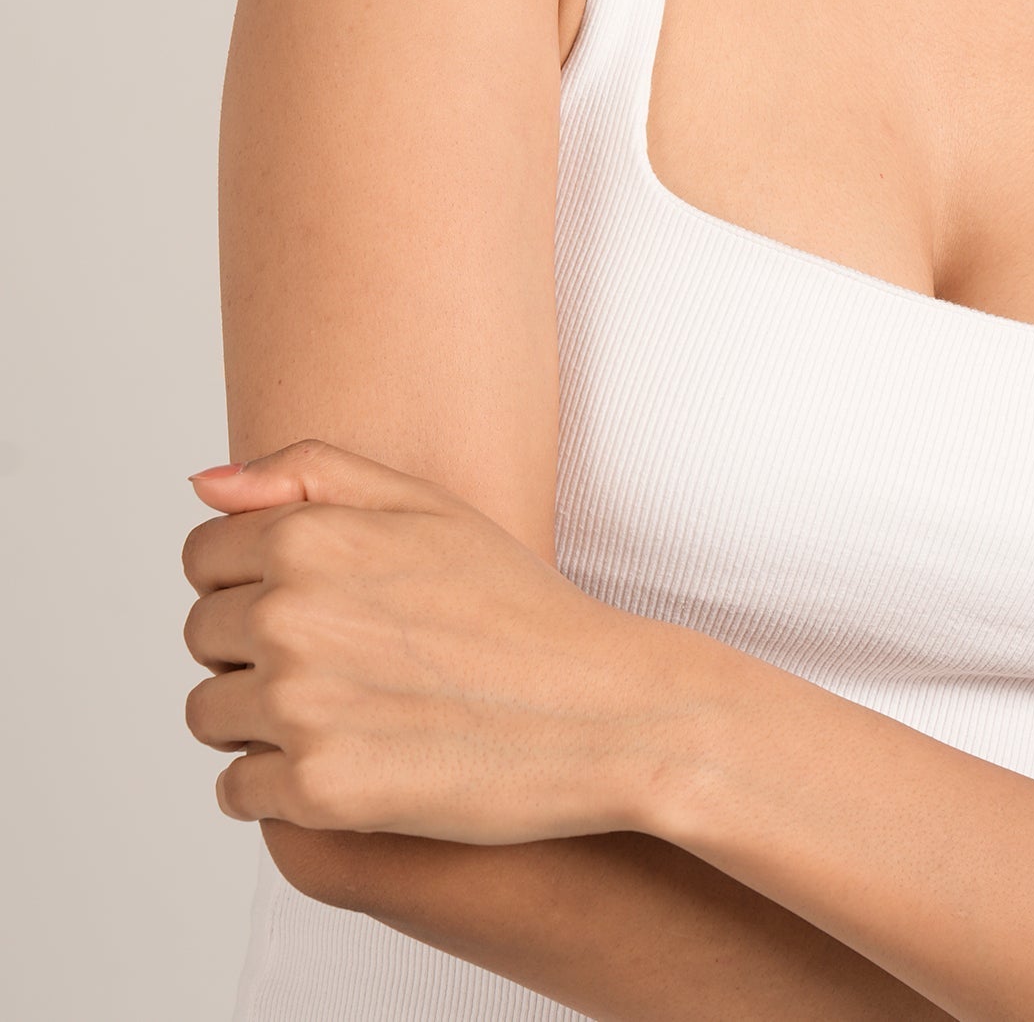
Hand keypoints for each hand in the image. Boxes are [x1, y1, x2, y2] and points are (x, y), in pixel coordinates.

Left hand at [181, 440, 698, 844]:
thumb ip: (309, 474)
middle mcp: (290, 616)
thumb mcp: (426, 506)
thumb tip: (201, 485)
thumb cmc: (517, 604)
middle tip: (340, 661)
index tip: (310, 600)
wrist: (600, 710)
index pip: (203, 555)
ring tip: (340, 712)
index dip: (249, 578)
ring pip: (208, 714)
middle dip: (251, 647)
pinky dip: (276, 786)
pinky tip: (344, 763)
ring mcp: (300, 706)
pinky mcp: (316, 790)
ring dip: (256, 718)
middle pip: (201, 635)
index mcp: (309, 537)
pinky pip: (236, 791)